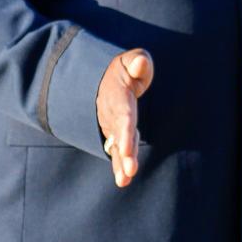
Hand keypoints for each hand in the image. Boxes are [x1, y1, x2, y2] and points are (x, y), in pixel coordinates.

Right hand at [96, 48, 153, 188]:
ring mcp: (112, 127)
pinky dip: (119, 165)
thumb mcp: (128, 60)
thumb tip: (140, 63)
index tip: (127, 146)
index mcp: (118, 96)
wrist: (101, 80)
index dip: (125, 129)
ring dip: (121, 163)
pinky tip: (123, 181)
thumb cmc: (123, 70)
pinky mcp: (116, 136)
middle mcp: (112, 114)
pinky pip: (117, 151)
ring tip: (124, 179)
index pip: (123, 114)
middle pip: (119, 135)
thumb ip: (137, 62)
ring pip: (117, 146)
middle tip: (130, 170)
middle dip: (124, 151)